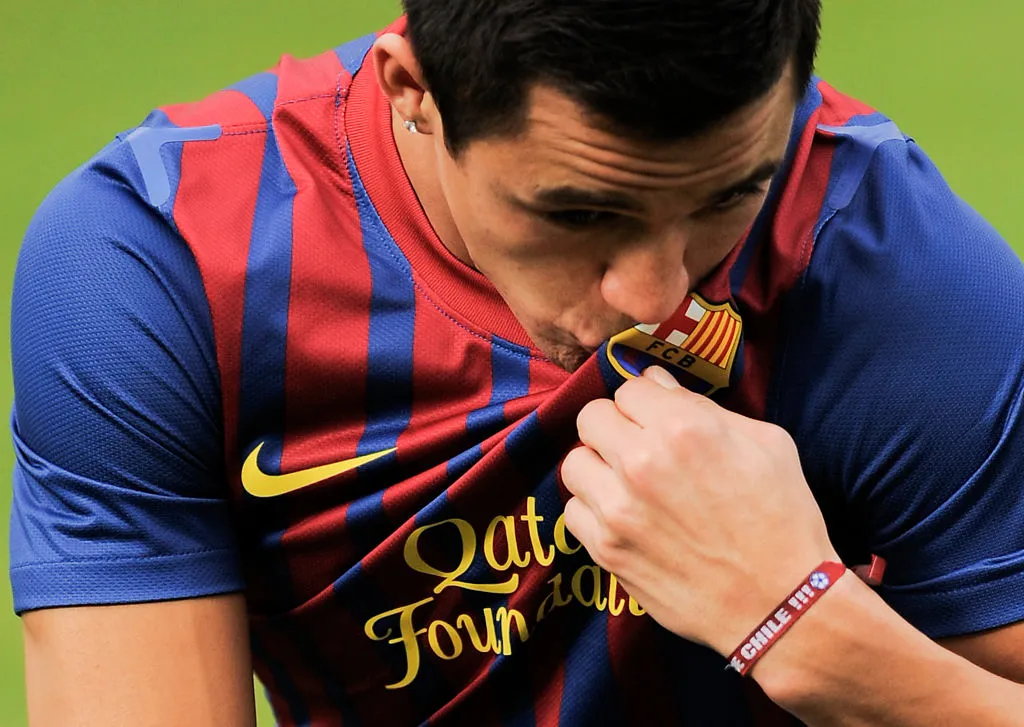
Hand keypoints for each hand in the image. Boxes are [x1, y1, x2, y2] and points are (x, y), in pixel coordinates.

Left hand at [560, 366, 838, 655]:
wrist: (782, 603)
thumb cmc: (783, 517)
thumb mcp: (765, 443)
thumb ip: (702, 406)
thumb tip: (655, 381)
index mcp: (683, 428)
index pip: (628, 388)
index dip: (645, 402)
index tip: (656, 418)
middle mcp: (641, 462)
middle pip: (591, 417)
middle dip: (614, 425)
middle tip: (637, 445)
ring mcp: (618, 509)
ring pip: (574, 462)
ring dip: (598, 467)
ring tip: (625, 482)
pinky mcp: (607, 550)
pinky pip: (573, 512)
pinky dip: (593, 511)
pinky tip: (623, 517)